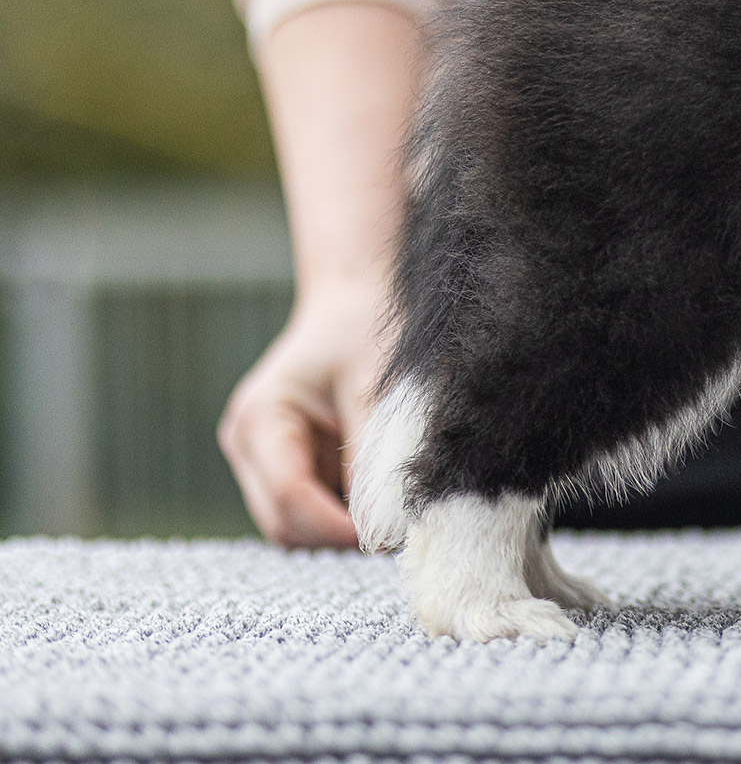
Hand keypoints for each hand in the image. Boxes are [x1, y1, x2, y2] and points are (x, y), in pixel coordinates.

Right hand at [218, 279, 386, 547]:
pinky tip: (374, 488)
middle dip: (339, 533)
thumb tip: (383, 528)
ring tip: (389, 501)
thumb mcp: (376, 386)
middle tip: (398, 526)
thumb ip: (374, 457)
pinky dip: (341, 511)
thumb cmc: (364, 330)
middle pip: (283, 524)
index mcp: (260, 419)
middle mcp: (246, 445)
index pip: (290, 497)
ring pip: (294, 526)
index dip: (339, 526)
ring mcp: (257, 459)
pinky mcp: (281, 466)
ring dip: (340, 526)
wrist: (352, 301)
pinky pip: (308, 509)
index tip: (389, 535)